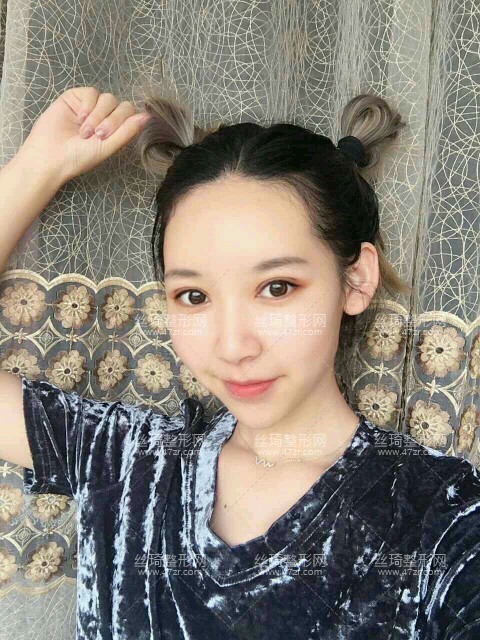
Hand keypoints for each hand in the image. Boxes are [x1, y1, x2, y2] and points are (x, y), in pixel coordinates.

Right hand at [17, 86, 150, 185]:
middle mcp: (105, 117)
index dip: (125, 121)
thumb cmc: (80, 157)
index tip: (110, 136)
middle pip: (121, 106)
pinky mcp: (76, 98)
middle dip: (111, 121)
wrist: (51, 155)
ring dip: (98, 115)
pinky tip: (79, 118)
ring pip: (107, 99)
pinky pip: (91, 93)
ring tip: (85, 132)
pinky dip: (88, 106)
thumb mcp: (108, 147)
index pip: (131, 115)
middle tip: (98, 135)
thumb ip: (128, 131)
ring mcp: (91, 107)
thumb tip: (148, 116)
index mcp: (115, 130)